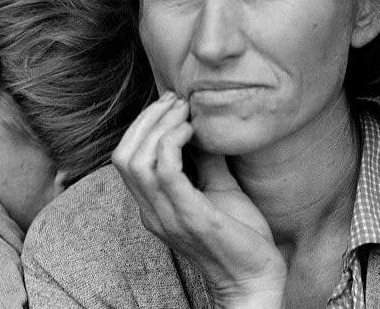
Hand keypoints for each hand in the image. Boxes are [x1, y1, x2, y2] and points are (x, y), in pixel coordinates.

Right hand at [112, 92, 285, 307]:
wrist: (255, 278)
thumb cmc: (239, 236)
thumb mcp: (219, 188)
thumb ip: (206, 160)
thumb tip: (204, 125)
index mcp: (154, 206)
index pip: (125, 159)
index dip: (142, 125)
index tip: (170, 103)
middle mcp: (152, 212)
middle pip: (123, 156)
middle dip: (147, 119)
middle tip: (176, 100)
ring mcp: (168, 216)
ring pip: (137, 161)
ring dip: (159, 126)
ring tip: (185, 111)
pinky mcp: (190, 217)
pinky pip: (166, 173)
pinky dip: (173, 143)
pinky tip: (193, 131)